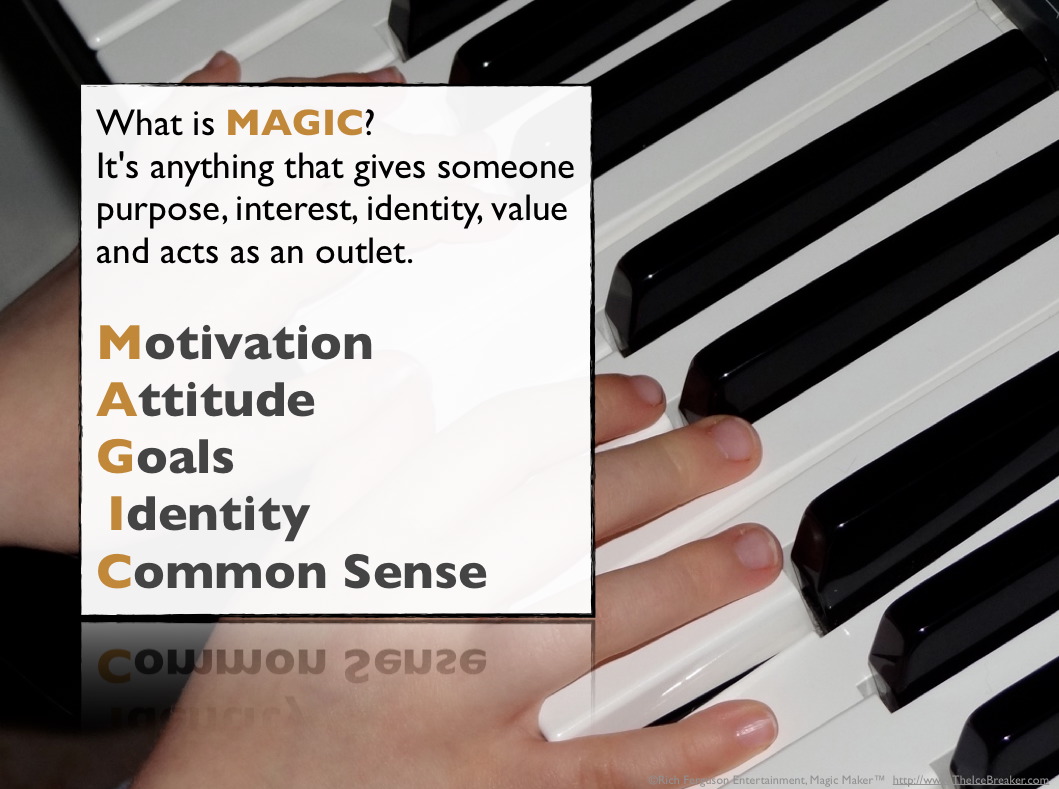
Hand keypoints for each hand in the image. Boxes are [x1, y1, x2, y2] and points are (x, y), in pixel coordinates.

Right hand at [133, 374, 779, 787]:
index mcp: (380, 550)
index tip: (645, 397)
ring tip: (757, 551)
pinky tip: (749, 718)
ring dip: (691, 584)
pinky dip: (686, 748)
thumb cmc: (265, 687)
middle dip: (664, 476)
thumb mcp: (293, 556)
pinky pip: (605, 771)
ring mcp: (470, 709)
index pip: (500, 452)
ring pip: (601, 631)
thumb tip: (403, 379)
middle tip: (732, 446)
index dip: (586, 413)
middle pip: (570, 523)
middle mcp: (432, 618)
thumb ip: (356, 465)